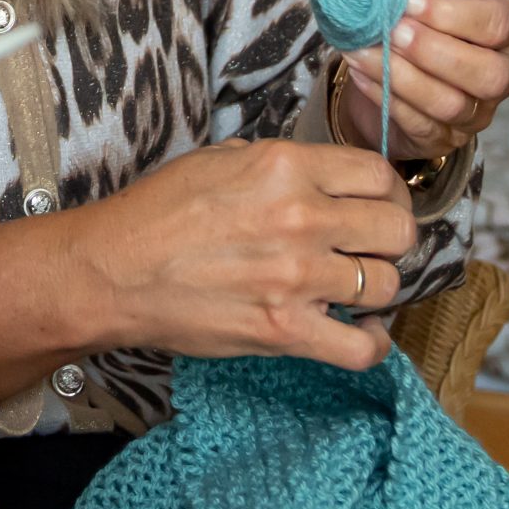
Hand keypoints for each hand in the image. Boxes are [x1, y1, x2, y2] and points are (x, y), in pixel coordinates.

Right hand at [78, 139, 414, 370]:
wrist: (111, 271)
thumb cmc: (156, 214)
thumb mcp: (217, 161)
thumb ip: (279, 164)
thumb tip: (324, 177)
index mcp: (284, 167)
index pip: (379, 175)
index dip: (384, 192)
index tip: (374, 206)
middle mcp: (300, 217)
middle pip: (398, 230)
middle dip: (386, 238)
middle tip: (364, 246)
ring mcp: (297, 277)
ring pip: (387, 285)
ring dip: (370, 287)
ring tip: (345, 286)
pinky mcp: (286, 329)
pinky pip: (364, 347)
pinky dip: (370, 342)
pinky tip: (355, 329)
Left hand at [337, 0, 508, 160]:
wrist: (399, 73)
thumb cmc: (416, 28)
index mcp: (504, 29)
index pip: (496, 23)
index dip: (451, 13)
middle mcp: (502, 73)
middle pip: (488, 73)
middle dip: (433, 51)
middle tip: (388, 30)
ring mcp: (477, 111)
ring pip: (451, 103)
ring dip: (400, 76)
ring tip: (360, 51)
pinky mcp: (444, 137)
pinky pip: (419, 124)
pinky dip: (385, 97)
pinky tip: (360, 72)